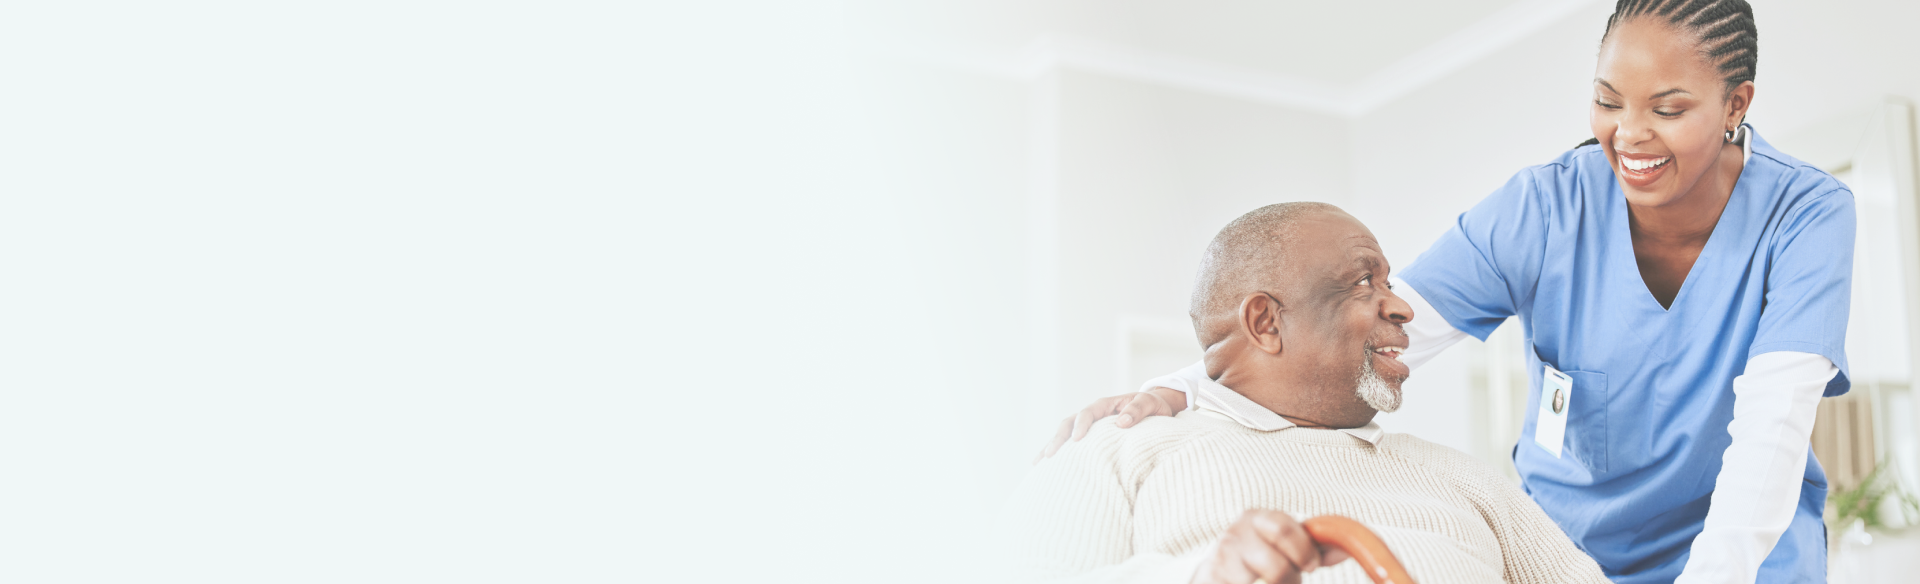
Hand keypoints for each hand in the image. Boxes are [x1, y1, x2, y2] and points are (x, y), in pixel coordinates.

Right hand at [1034, 388, 1185, 461]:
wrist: (1153, 409)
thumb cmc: (1152, 406)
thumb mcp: (1149, 404)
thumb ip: (1137, 411)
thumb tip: (1121, 423)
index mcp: (1104, 405)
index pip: (1087, 413)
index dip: (1081, 425)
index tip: (1077, 440)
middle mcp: (1092, 415)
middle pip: (1068, 424)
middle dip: (1058, 439)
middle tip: (1050, 455)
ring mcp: (1088, 427)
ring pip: (1064, 435)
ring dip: (1051, 447)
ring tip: (1038, 464)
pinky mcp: (1089, 439)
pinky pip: (1070, 445)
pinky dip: (1058, 455)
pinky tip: (1045, 468)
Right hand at [1193, 509, 1348, 583]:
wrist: (1216, 571)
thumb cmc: (1257, 554)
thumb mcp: (1283, 543)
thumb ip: (1313, 545)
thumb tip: (1345, 549)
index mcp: (1257, 518)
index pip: (1283, 529)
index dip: (1303, 551)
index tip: (1311, 565)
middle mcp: (1235, 536)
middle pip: (1277, 568)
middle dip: (1290, 579)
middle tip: (1291, 579)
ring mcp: (1222, 561)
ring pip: (1266, 582)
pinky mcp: (1213, 578)